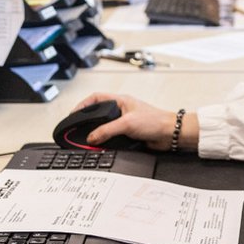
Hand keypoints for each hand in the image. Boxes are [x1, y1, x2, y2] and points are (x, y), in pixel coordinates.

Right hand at [71, 93, 189, 150]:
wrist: (170, 134)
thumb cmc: (155, 121)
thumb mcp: (127, 124)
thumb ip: (107, 130)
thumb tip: (91, 137)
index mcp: (120, 101)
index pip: (96, 98)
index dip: (83, 104)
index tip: (73, 114)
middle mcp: (122, 110)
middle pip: (98, 113)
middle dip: (87, 120)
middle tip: (77, 128)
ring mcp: (125, 122)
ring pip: (104, 126)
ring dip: (97, 132)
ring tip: (87, 138)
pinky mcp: (128, 133)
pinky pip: (112, 136)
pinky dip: (105, 141)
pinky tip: (101, 145)